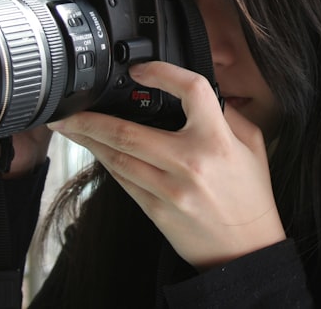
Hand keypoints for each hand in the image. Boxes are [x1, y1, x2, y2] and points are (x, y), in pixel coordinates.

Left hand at [48, 61, 285, 269]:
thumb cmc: (251, 195)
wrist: (246, 250)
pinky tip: (94, 150)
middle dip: (90, 118)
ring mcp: (169, 189)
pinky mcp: (156, 210)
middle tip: (68, 107)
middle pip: (128, 131)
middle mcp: (190, 162)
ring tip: (69, 127)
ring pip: (117, 157)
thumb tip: (198, 92)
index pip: (190, 90)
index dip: (162, 72)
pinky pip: (123, 180)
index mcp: (217, 140)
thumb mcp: (252, 145)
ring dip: (88, 140)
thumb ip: (227, 113)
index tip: (141, 70)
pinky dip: (106, 162)